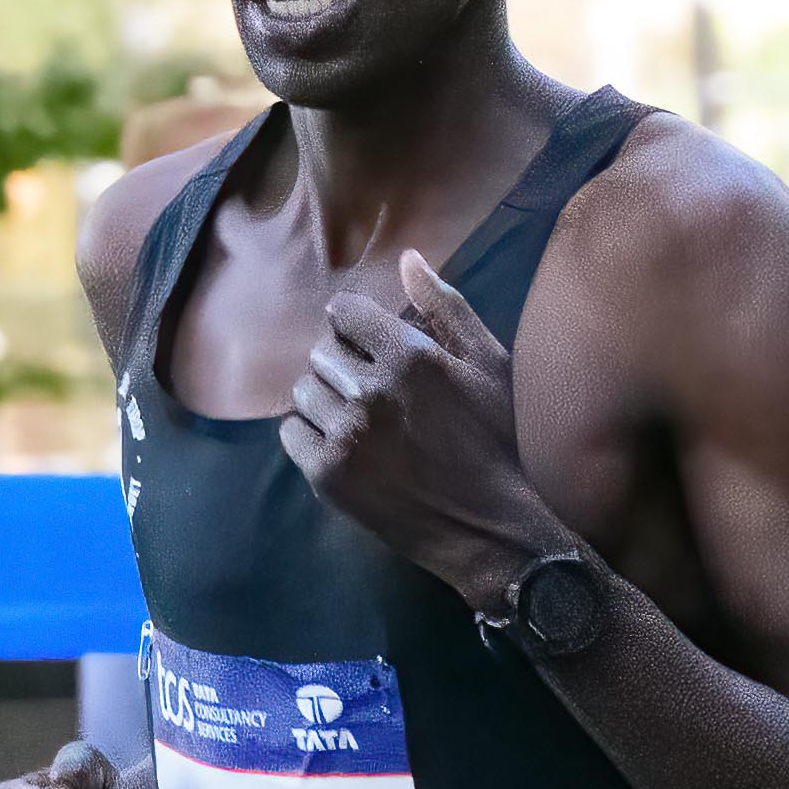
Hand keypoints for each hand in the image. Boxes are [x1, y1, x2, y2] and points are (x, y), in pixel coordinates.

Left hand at [282, 249, 563, 610]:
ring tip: (357, 420)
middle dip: (342, 363)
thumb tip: (407, 258)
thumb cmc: (497, 444)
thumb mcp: (488, 366)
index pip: (344, 312)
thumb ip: (446, 308)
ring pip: (304, 391)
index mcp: (409, 356)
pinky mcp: (328, 476)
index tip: (368, 345)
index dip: (354, 326)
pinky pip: (291, 433)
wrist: (491, 530)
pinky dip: (309, 435)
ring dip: (325, 399)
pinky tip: (342, 446)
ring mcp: (345, 435)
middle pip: (321, 351)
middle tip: (370, 390)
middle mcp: (370, 391)